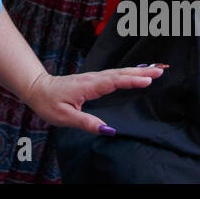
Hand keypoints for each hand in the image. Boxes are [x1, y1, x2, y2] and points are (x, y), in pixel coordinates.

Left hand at [22, 65, 165, 133]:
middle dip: (141, 71)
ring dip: (138, 70)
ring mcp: (94, 77)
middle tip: (161, 70)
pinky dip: (129, 72)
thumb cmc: (49, 104)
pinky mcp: (94, 79)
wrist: (38, 89)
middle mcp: (93, 79)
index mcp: (88, 86)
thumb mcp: (64, 117)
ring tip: (156, 68)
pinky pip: (115, 74)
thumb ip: (86, 122)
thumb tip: (108, 130)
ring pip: (119, 72)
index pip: (113, 82)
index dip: (131, 80)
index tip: (148, 80)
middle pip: (120, 73)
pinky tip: (137, 71)